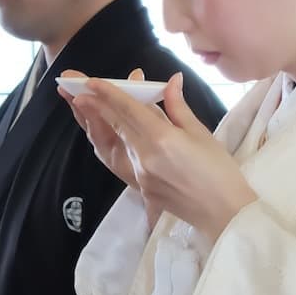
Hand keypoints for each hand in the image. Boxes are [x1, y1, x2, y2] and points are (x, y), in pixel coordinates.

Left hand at [69, 74, 255, 241]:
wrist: (223, 213)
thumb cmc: (219, 171)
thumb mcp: (201, 133)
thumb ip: (178, 107)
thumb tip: (170, 81)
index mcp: (161, 139)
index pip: (127, 110)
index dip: (107, 93)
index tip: (89, 81)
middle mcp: (145, 157)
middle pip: (115, 125)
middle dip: (93, 104)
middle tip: (72, 87)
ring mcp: (140, 175)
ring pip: (117, 143)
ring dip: (100, 123)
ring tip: (83, 105)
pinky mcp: (141, 188)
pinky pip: (125, 161)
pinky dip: (116, 144)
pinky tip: (109, 134)